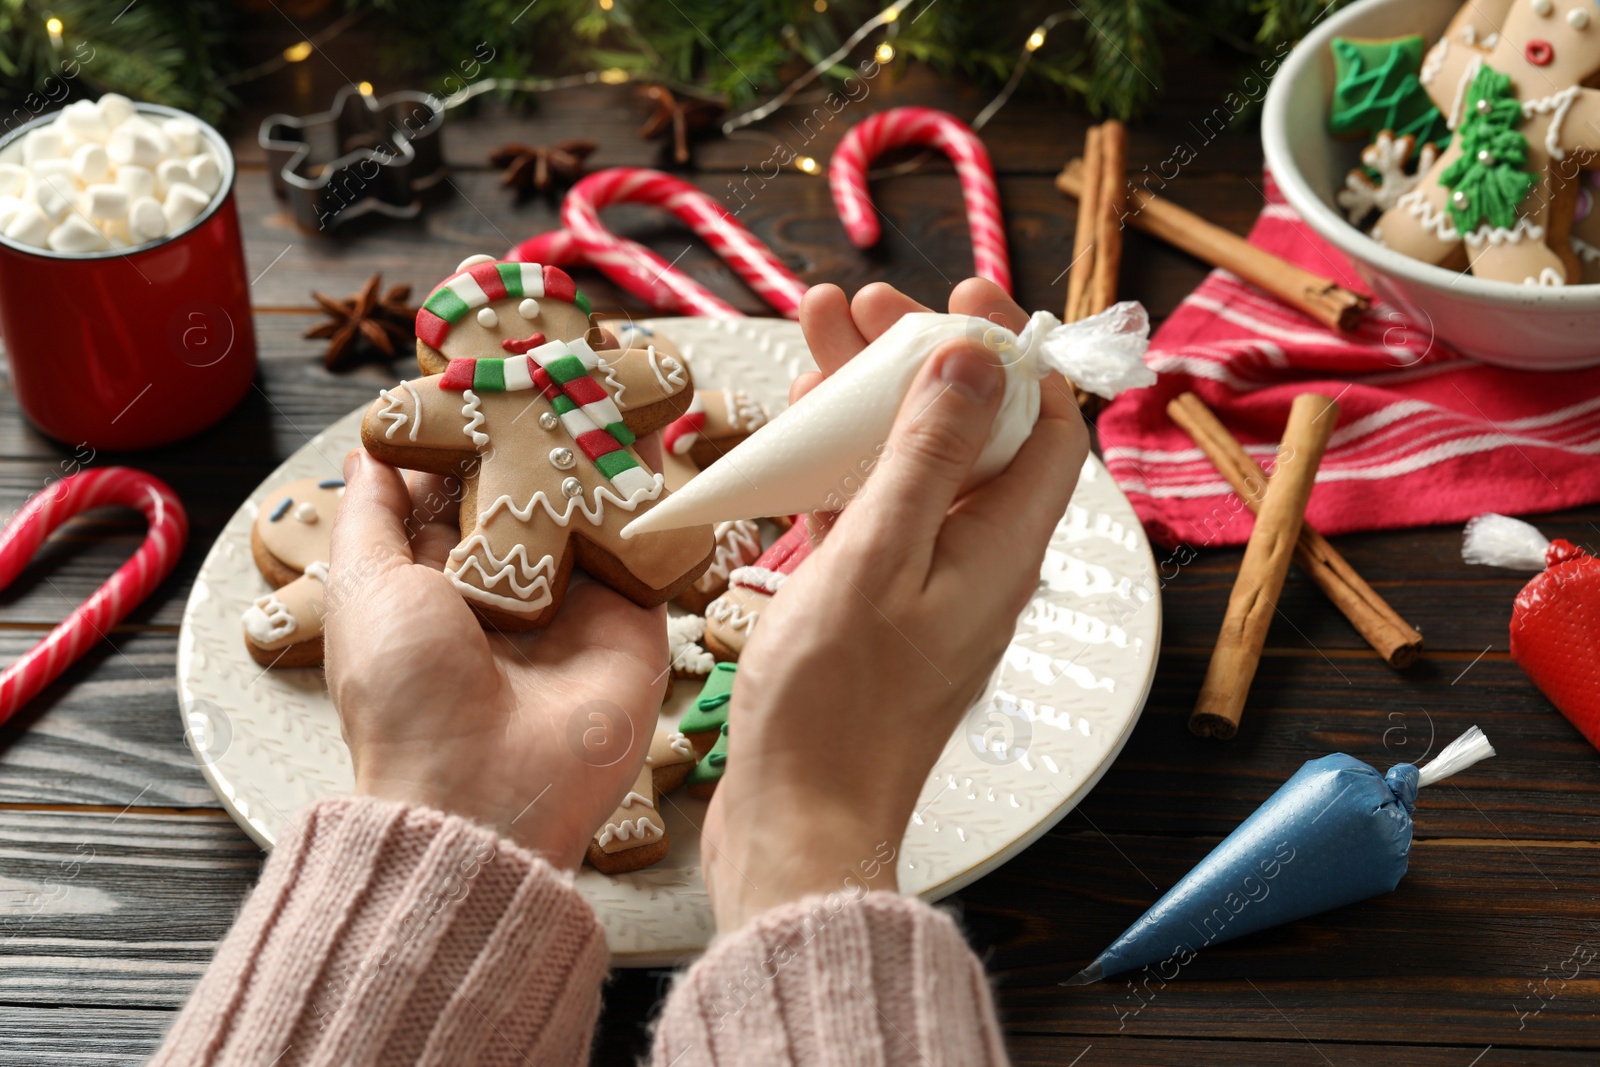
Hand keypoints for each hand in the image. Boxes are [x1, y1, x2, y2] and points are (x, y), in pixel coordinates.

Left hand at [323, 375, 670, 870]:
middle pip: (532, 492)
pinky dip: (653, 493)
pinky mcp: (635, 619)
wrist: (484, 791)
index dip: (471, 433)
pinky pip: (648, 547)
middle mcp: (512, 588)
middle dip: (543, 431)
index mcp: (442, 584)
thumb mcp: (366, 589)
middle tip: (556, 356)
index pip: (460, 492)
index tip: (486, 371)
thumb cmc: (407, 694)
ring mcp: (578, 602)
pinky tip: (656, 431)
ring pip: (593, 508)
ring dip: (600, 448)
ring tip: (608, 373)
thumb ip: (373, 517)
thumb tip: (369, 450)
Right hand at [699, 279, 1090, 930]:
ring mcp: (922, 588)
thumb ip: (927, 456)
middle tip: (864, 308)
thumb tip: (978, 360)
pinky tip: (794, 437)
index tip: (964, 298)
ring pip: (909, 469)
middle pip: (968, 435)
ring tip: (812, 345)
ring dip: (867, 405)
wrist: (797, 826)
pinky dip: (836, 470)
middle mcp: (975, 564)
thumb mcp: (878, 561)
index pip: (1044, 427)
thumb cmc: (835, 711)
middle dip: (921, 361)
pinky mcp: (873, 611)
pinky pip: (868, 518)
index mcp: (1003, 551)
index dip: (1013, 353)